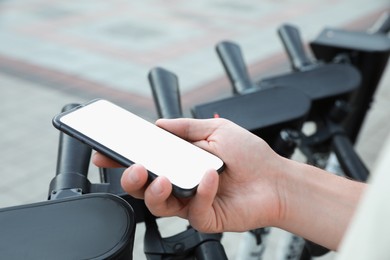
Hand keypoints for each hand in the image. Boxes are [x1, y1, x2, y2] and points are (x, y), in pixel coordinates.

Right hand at [94, 118, 285, 232]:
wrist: (276, 179)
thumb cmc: (249, 154)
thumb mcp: (217, 130)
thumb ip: (187, 127)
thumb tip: (158, 123)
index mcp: (179, 161)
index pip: (145, 160)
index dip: (122, 157)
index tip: (105, 151)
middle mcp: (180, 182)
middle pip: (143, 187)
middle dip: (131, 179)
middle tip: (134, 167)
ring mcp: (190, 201)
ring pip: (159, 205)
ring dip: (156, 191)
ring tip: (163, 177)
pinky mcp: (205, 218)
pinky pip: (193, 209)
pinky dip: (200, 191)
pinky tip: (210, 176)